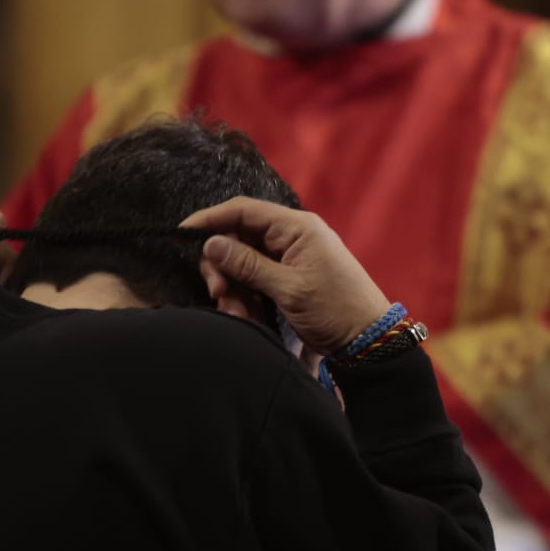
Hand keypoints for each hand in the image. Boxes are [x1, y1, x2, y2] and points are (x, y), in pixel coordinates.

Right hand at [181, 197, 390, 354]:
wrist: (367, 339)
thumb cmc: (335, 309)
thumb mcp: (289, 289)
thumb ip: (248, 265)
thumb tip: (210, 244)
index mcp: (295, 227)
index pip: (243, 210)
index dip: (210, 219)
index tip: (181, 235)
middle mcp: (290, 236)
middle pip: (237, 239)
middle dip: (222, 267)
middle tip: (218, 294)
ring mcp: (288, 258)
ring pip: (242, 264)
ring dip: (234, 290)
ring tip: (240, 315)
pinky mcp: (286, 279)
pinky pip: (254, 281)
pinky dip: (246, 298)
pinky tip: (248, 317)